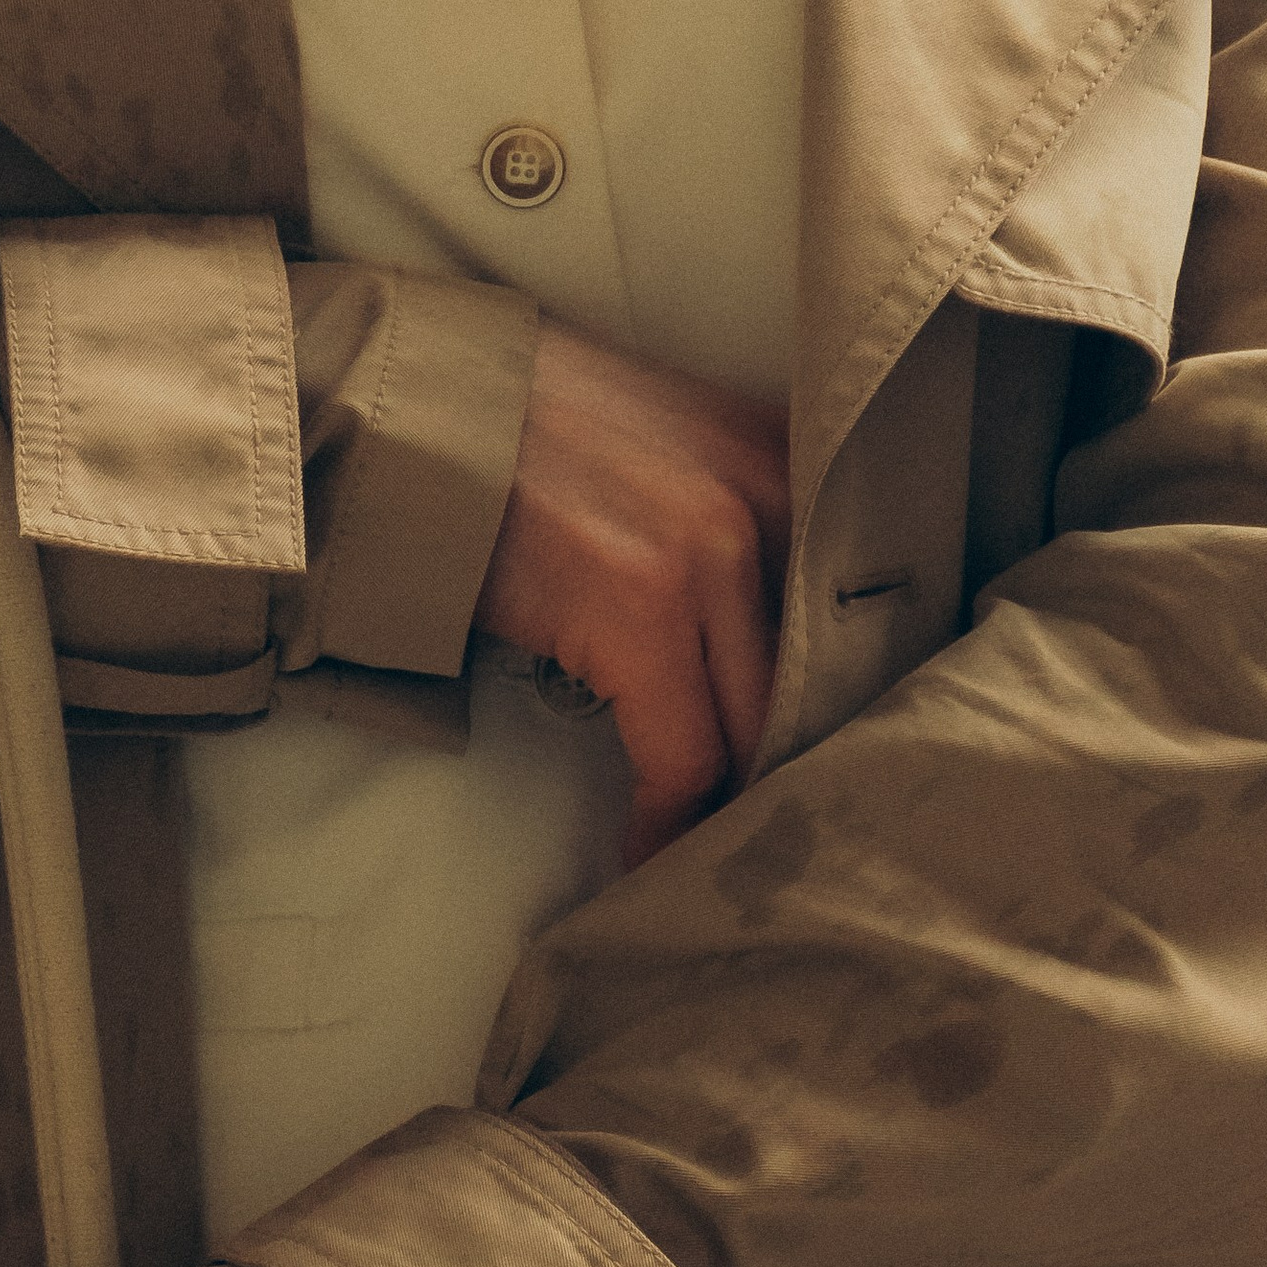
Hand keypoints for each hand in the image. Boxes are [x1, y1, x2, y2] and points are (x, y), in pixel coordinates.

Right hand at [475, 315, 791, 869]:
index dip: (822, 715)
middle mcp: (768, 498)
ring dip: (725, 808)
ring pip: (753, 734)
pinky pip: (681, 758)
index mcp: (786, 459)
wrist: (424, 417)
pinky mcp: (640, 609)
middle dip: (782, 773)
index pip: (842, 620)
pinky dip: (663, 819)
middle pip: (810, 686)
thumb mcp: (670, 454)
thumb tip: (762, 646)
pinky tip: (642, 847)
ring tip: (698, 850)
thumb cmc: (528, 440)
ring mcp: (709, 553)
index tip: (797, 773)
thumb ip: (736, 523)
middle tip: (755, 835)